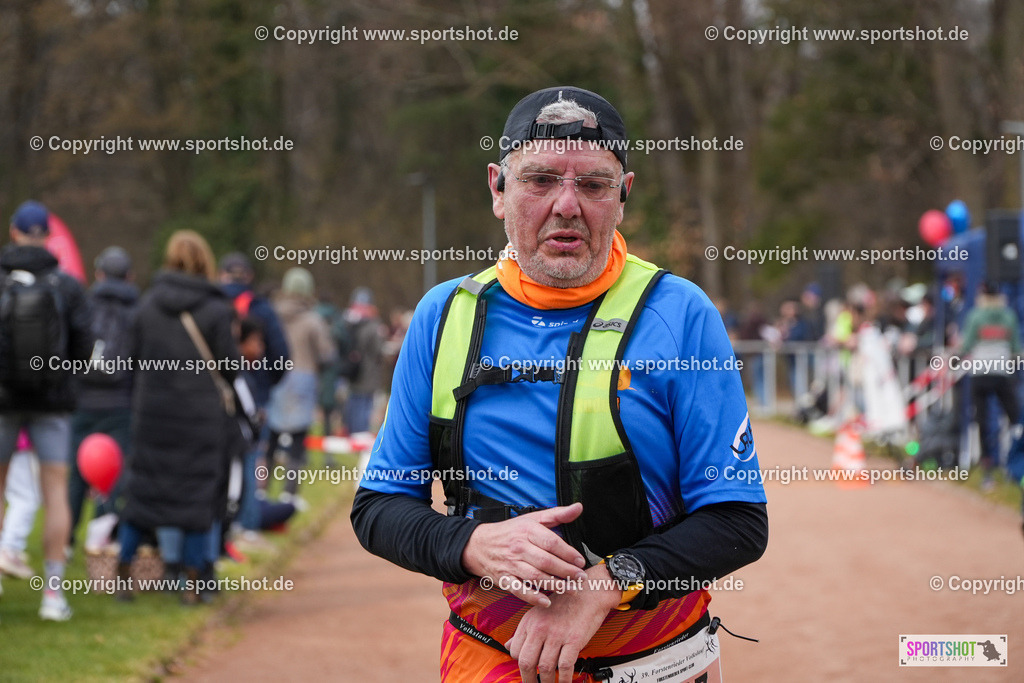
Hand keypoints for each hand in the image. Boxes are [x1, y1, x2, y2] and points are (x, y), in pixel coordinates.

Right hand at [461, 503, 587, 606]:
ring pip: (535, 577)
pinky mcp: (504, 578)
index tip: (580, 561)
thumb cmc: (510, 532)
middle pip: (545, 561)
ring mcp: (510, 564)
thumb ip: (557, 514)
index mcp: (527, 530)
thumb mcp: (532, 518)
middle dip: (566, 571)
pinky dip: (533, 597)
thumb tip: (578, 507)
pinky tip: (546, 601)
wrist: (478, 544)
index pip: (551, 542)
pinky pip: (519, 590)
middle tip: (581, 578)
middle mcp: (518, 547)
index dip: (568, 553)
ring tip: (571, 590)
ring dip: (555, 585)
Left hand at [506, 562, 621, 682]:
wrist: (589, 591)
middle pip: (526, 662)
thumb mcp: (538, 612)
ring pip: (545, 667)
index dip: (519, 664)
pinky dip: (564, 679)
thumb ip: (523, 631)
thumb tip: (509, 646)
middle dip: (528, 679)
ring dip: (547, 682)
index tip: (526, 671)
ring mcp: (556, 634)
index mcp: (529, 622)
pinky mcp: (573, 639)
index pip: (515, 651)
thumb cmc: (565, 601)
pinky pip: (565, 666)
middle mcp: (540, 628)